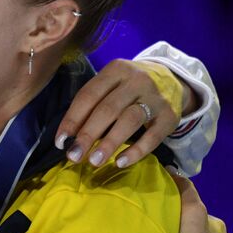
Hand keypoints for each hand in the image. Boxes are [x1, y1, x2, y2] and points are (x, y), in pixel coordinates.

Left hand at [55, 60, 191, 168]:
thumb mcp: (112, 85)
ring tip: (94, 161)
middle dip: (88, 134)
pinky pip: (152, 136)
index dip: (72, 119)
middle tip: (74, 155)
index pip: (89, 95)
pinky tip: (120, 162)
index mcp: (116, 70)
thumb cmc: (130, 87)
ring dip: (109, 143)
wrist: (172, 79)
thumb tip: (69, 137)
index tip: (60, 142)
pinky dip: (136, 151)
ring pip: (129, 120)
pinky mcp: (170, 116)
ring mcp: (155, 98)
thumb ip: (92, 105)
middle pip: (108, 109)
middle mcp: (137, 80)